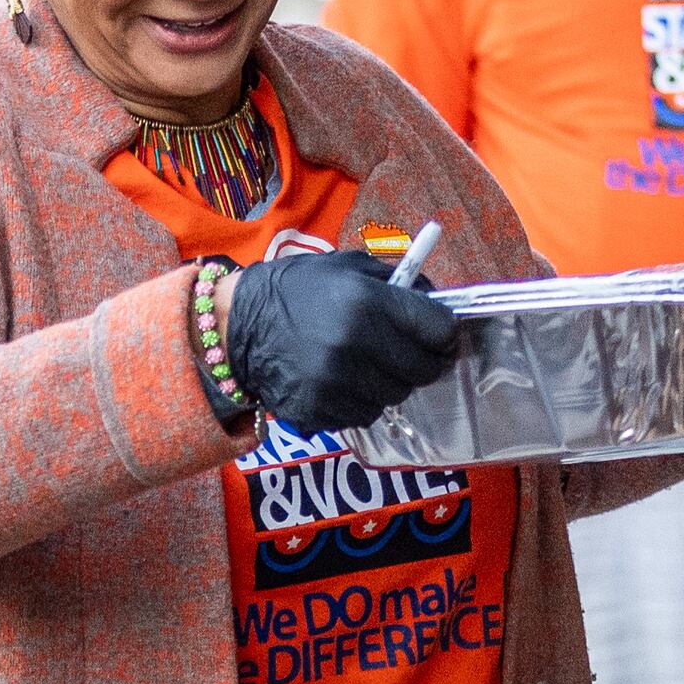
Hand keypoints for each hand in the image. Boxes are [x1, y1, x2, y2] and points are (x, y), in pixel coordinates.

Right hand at [220, 247, 459, 432]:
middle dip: (422, 361)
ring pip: (395, 396)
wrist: (239, 326)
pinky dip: (362, 401)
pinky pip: (365, 414)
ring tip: (368, 364)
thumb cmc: (300, 291)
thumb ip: (398, 284)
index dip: (444, 332)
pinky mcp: (320, 411)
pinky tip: (344, 381)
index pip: (439, 329)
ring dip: (390, 382)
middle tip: (409, 353)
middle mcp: (355, 345)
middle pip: (423, 370)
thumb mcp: (349, 268)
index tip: (439, 334)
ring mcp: (336, 384)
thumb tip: (439, 303)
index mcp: (367, 302)